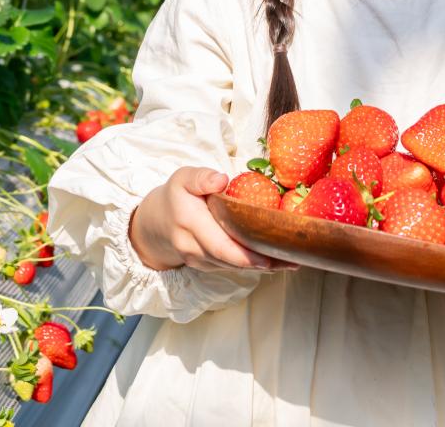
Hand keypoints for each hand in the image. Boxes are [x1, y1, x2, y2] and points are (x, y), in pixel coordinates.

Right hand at [129, 167, 291, 272]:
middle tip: (290, 262)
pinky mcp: (204, 266)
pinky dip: (251, 265)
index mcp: (189, 222)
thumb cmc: (175, 197)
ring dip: (260, 266)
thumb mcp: (183, 179)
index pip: (219, 244)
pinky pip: (229, 267)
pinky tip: (273, 261)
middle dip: (261, 263)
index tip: (268, 257)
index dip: (245, 254)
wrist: (154, 224)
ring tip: (289, 261)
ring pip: (231, 267)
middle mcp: (191, 247)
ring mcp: (197, 261)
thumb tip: (222, 179)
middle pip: (229, 260)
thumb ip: (201, 177)